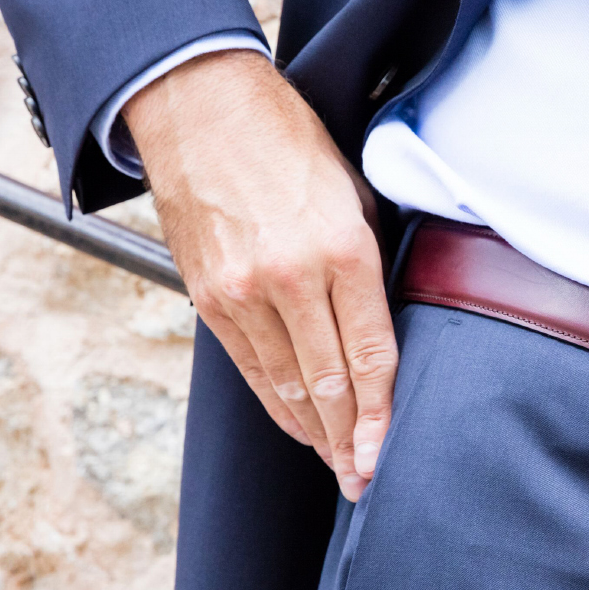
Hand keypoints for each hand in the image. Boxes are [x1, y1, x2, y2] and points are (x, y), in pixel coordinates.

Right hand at [126, 48, 394, 502]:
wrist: (199, 106)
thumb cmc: (291, 144)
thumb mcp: (355, 192)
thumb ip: (371, 263)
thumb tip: (389, 323)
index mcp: (342, 251)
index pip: (372, 356)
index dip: (381, 416)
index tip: (388, 457)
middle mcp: (292, 278)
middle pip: (330, 384)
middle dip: (350, 442)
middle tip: (366, 483)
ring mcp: (244, 292)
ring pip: (288, 385)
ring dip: (316, 434)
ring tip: (339, 468)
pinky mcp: (209, 297)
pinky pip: (251, 367)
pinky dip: (278, 404)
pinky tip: (300, 428)